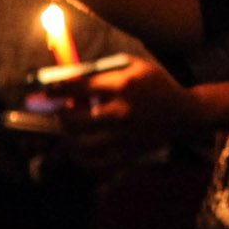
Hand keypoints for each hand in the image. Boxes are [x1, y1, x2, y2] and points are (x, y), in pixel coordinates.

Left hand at [54, 58, 228, 174]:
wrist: (184, 114)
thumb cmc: (154, 85)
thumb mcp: (134, 66)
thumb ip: (101, 70)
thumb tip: (65, 77)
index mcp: (124, 86)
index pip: (78, 88)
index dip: (55, 90)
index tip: (44, 91)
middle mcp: (123, 112)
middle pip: (73, 118)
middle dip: (60, 113)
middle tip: (60, 109)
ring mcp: (125, 136)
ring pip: (79, 143)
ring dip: (67, 134)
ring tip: (70, 127)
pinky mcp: (127, 154)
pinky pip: (91, 163)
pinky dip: (79, 156)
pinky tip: (80, 145)